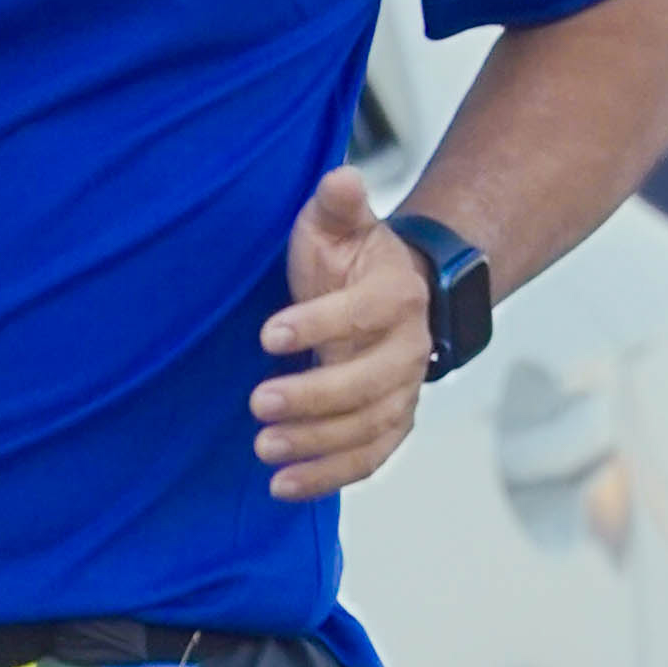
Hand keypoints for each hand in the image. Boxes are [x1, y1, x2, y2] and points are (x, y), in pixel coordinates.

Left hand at [253, 164, 433, 498]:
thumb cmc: (352, 260)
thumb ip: (339, 203)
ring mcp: (402, 391)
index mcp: (397, 294)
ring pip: (369, 427)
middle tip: (258, 403)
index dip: (317, 324)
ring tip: (264, 449)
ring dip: (317, 444)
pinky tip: (283, 487)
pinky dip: (330, 477)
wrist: (395, 295)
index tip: (267, 335)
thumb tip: (340, 179)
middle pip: (369, 382)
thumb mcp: (339, 224)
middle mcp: (408, 347)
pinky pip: (368, 458)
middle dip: (314, 397)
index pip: (362, 313)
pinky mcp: (389, 424)